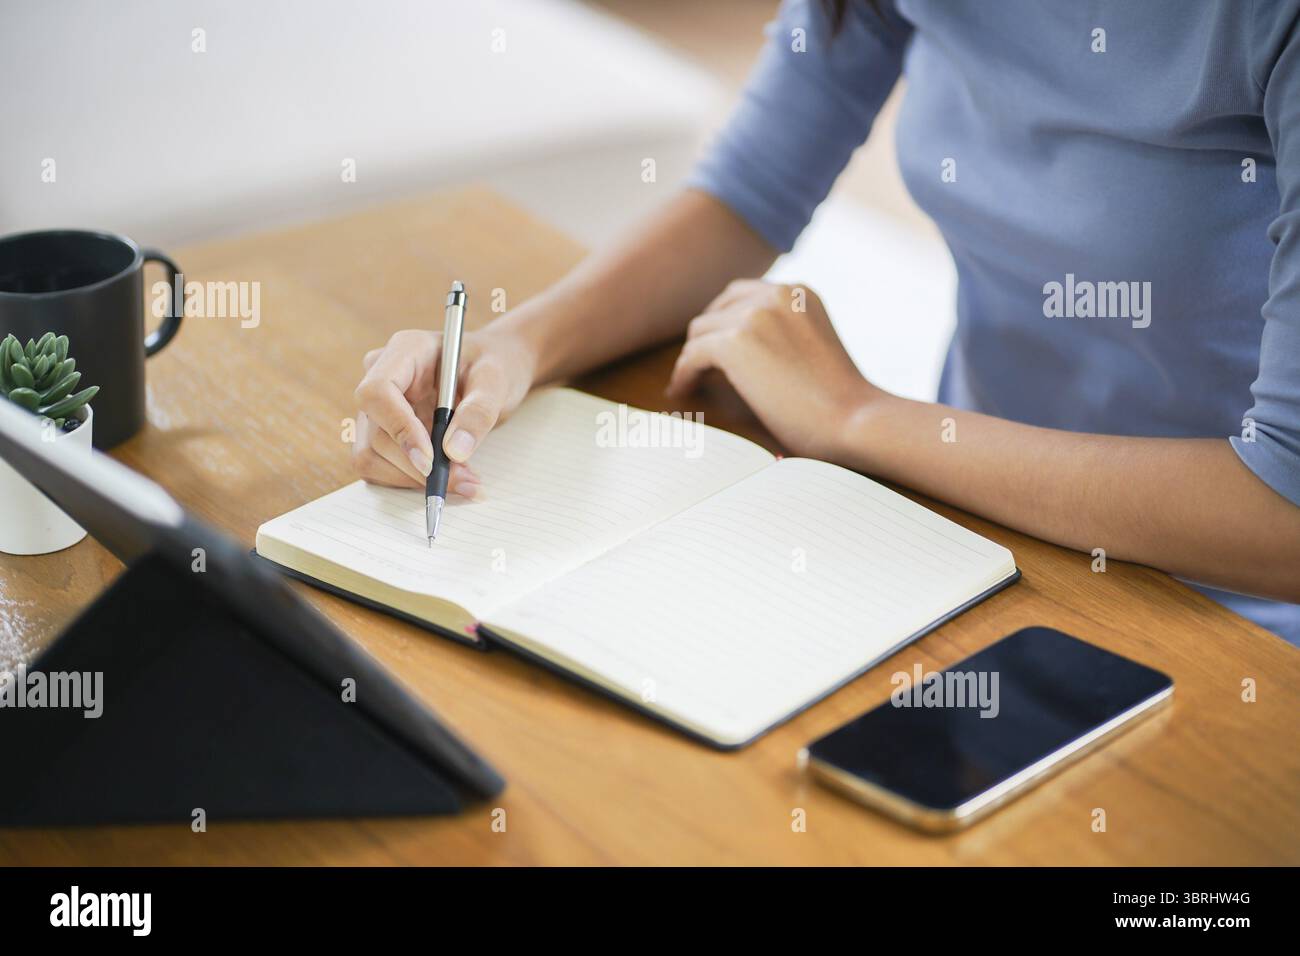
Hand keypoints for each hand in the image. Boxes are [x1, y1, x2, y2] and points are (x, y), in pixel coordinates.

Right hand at [352, 326, 536, 491]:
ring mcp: (377, 406)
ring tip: (464, 479)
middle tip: (465, 479)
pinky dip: (411, 480)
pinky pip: (380, 465)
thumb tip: (454, 452)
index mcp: (405, 350)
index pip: (377, 392)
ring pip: (371, 455)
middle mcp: (382, 376)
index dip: (398, 429)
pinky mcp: (382, 431)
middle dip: (416, 466)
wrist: (493, 371)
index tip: (430, 460)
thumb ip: (478, 412)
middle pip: (375, 432)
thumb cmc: (495, 364)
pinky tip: (449, 477)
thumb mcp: (497, 381)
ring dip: (413, 478)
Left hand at [667, 280, 881, 460]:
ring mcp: (754, 315)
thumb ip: (782, 334)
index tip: (715, 347)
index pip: (744, 295)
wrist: (854, 420)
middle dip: (707, 336)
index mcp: (799, 292)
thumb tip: (729, 348)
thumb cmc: (841, 402)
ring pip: (701, 331)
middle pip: (719, 308)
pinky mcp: (735, 342)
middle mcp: (776, 293)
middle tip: (696, 364)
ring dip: (693, 357)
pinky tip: (682, 391)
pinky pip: (692, 355)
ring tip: (688, 381)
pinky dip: (683, 373)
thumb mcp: (813, 347)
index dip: (726, 321)